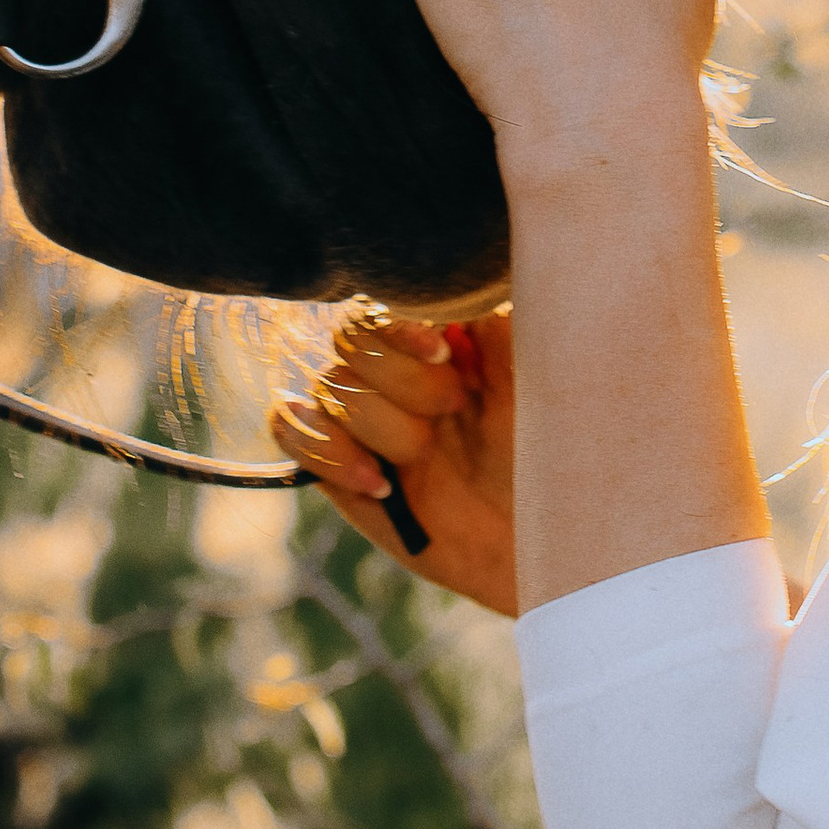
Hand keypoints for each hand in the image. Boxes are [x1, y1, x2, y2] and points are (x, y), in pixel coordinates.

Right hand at [273, 306, 517, 616]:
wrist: (528, 542)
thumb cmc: (540, 456)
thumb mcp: (534, 384)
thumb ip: (499, 325)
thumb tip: (463, 286)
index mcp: (435, 337)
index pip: (386, 300)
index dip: (403, 325)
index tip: (444, 352)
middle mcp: (389, 369)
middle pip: (350, 338)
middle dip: (406, 382)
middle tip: (454, 412)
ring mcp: (356, 415)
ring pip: (329, 387)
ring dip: (384, 427)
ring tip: (425, 457)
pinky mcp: (331, 463)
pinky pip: (288, 427)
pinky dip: (330, 452)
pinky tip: (381, 483)